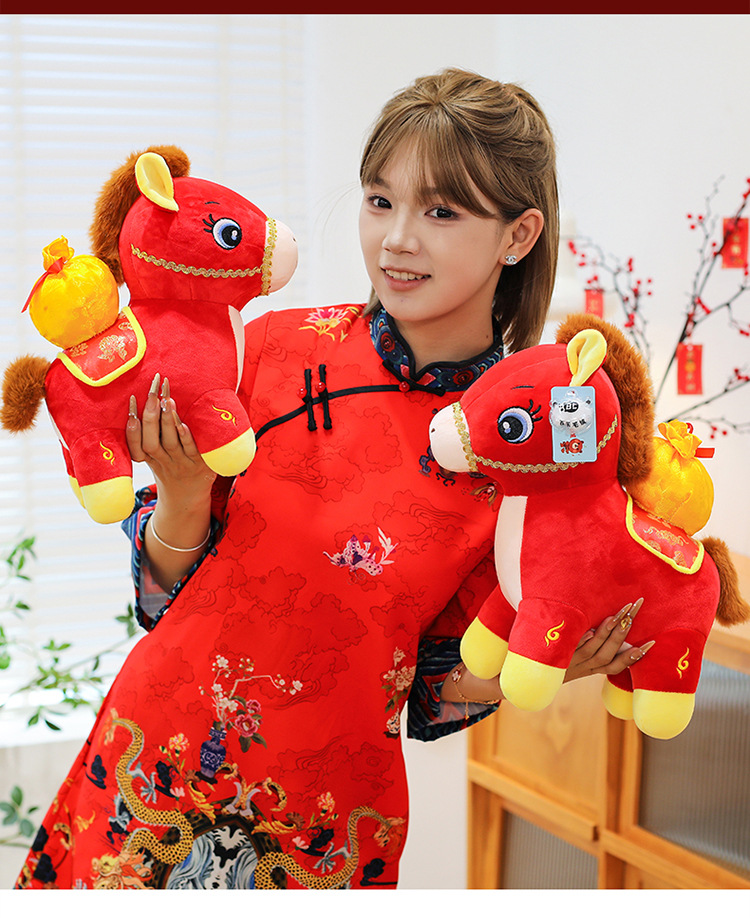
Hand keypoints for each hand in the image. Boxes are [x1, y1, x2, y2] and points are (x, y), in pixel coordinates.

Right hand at [126, 373, 216, 503]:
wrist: (188, 501)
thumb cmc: (170, 469)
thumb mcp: (154, 457)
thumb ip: (148, 435)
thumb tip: (145, 401)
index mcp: (148, 459)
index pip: (135, 443)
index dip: (131, 425)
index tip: (131, 400)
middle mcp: (162, 461)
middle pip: (151, 440)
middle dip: (150, 413)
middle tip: (152, 390)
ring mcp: (180, 464)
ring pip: (169, 443)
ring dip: (167, 421)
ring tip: (166, 400)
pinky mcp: (199, 466)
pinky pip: (191, 451)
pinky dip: (186, 438)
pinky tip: (184, 424)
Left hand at [564, 598, 653, 682]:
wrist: (533, 677)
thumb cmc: (559, 664)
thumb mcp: (579, 661)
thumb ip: (595, 647)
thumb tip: (613, 623)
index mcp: (592, 669)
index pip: (618, 665)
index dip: (635, 657)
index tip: (652, 643)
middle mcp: (584, 667)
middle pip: (609, 653)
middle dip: (624, 632)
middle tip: (634, 610)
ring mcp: (571, 661)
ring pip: (593, 649)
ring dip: (606, 632)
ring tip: (617, 616)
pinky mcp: (556, 656)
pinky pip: (570, 649)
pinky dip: (580, 641)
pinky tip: (588, 631)